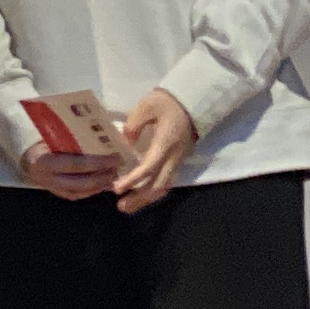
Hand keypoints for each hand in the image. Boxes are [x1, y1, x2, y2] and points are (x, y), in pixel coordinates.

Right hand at [16, 140, 121, 199]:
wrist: (24, 156)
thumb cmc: (40, 141)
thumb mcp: (51, 136)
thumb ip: (70, 139)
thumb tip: (99, 134)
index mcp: (45, 160)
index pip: (76, 164)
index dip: (97, 163)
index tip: (114, 158)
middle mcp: (47, 178)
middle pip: (81, 182)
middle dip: (102, 176)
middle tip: (118, 168)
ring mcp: (51, 188)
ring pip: (80, 191)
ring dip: (100, 185)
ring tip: (114, 177)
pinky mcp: (56, 193)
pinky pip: (77, 195)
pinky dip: (92, 191)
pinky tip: (103, 185)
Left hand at [112, 87, 200, 211]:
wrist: (193, 102)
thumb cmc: (168, 102)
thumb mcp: (147, 106)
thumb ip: (134, 123)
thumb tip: (126, 143)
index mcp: (165, 143)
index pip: (149, 167)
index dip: (133, 180)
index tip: (117, 188)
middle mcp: (173, 157)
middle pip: (158, 185)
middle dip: (140, 198)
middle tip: (120, 206)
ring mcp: (177, 161)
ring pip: (164, 187)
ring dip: (146, 199)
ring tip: (128, 206)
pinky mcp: (177, 161)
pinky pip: (166, 182)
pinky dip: (153, 191)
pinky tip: (141, 196)